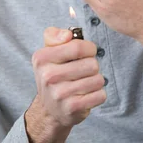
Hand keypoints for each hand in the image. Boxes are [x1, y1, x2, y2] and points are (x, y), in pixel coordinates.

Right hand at [25, 27, 105, 141]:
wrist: (49, 109)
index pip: (77, 47)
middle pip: (91, 64)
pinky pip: (100, 95)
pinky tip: (87, 95)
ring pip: (98, 79)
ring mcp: (60, 93)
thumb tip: (67, 34)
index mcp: (42, 58)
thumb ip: (54, 35)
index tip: (87, 53)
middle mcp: (48, 76)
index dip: (89, 48)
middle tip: (83, 71)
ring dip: (96, 80)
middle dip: (92, 66)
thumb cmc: (53, 75)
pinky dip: (98, 94)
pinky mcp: (72, 107)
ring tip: (84, 83)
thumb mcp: (48, 52)